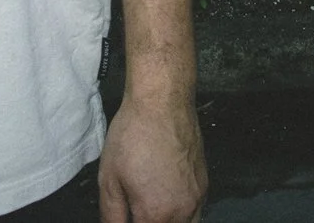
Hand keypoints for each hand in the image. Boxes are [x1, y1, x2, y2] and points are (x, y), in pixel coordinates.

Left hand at [99, 90, 205, 221]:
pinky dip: (182, 215)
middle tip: (136, 211)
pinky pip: (196, 212)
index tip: (126, 215)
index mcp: (156, 214)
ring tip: (152, 210)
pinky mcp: (204, 184)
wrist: (162, 103)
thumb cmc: (134, 135)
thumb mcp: (109, 179)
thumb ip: (112, 215)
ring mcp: (197, 198)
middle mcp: (182, 211)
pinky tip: (166, 201)